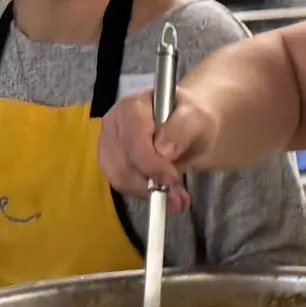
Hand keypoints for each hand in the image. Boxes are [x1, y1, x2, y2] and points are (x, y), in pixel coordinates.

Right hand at [95, 90, 210, 205]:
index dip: (152, 166)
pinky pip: (121, 183)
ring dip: (148, 193)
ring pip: (120, 178)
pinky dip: (143, 193)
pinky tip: (164, 194)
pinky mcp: (110, 160)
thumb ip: (182, 130)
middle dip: (152, 185)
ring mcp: (108, 142)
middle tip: (179, 199)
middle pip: (123, 164)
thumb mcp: (197, 118)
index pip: (134, 143)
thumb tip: (163, 151)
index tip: (173, 179)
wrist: (187, 122)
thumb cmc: (191, 118)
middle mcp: (114, 123)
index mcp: (133, 107)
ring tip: (176, 198)